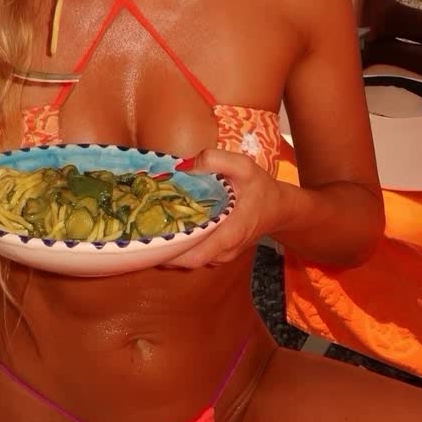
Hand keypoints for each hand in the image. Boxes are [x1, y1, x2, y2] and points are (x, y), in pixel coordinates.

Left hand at [160, 147, 297, 269]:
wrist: (280, 208)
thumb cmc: (261, 187)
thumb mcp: (244, 166)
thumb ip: (215, 160)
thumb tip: (182, 165)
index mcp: (230, 233)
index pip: (195, 256)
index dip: (170, 253)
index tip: (150, 239)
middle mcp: (224, 251)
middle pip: (187, 261)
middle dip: (163, 250)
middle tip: (141, 230)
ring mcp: (222, 255)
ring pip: (190, 260)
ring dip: (171, 248)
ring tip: (150, 229)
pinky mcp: (220, 253)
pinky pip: (196, 254)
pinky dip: (181, 246)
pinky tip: (167, 229)